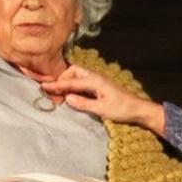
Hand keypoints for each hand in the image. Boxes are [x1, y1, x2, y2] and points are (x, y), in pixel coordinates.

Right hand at [41, 65, 165, 133]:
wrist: (137, 109)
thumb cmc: (122, 109)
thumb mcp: (102, 109)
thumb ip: (83, 103)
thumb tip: (67, 98)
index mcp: (95, 81)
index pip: (71, 82)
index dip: (56, 85)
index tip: (44, 86)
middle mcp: (95, 78)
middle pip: (73, 72)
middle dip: (62, 79)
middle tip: (53, 91)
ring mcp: (97, 81)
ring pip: (77, 76)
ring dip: (67, 82)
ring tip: (59, 93)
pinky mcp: (99, 86)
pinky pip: (82, 82)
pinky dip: (73, 86)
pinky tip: (70, 94)